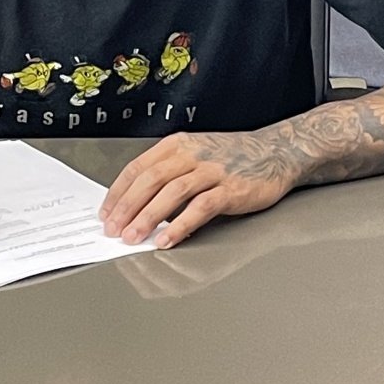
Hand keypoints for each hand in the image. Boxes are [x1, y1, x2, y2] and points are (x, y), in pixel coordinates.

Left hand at [99, 129, 296, 247]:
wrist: (276, 152)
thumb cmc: (233, 158)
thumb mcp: (195, 155)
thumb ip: (169, 174)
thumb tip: (137, 205)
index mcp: (178, 145)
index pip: (137, 167)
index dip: (118, 192)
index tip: (106, 213)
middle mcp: (192, 154)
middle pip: (150, 179)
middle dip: (127, 207)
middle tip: (113, 230)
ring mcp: (213, 170)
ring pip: (171, 192)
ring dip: (148, 217)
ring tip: (134, 237)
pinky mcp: (231, 188)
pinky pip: (201, 207)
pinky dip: (181, 224)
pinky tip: (168, 239)